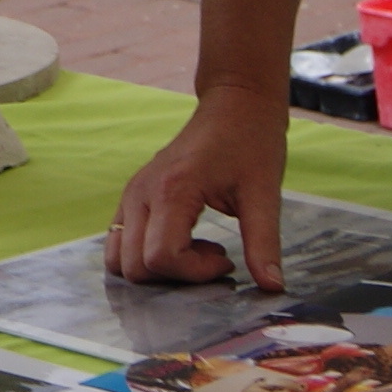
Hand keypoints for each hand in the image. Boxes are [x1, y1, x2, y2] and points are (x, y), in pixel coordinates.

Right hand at [108, 83, 289, 290]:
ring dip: (155, 268)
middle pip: (134, 265)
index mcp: (171, 190)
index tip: (226, 258)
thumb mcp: (264, 195)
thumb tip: (272, 288)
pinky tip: (182, 241)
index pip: (160, 258)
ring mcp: (132, 192)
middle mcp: (141, 192)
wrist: (235, 103)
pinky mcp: (133, 194)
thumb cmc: (251, 142)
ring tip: (194, 251)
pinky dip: (144, 254)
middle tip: (211, 256)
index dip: (195, 272)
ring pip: (118, 258)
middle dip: (175, 276)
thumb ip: (264, 245)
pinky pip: (120, 240)